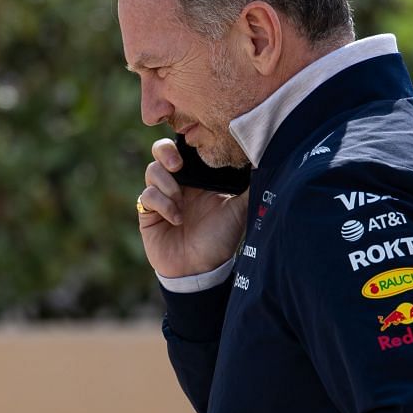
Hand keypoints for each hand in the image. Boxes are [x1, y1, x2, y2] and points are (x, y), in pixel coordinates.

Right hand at [137, 137, 248, 278]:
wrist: (200, 270)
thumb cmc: (220, 240)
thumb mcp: (239, 210)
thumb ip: (249, 187)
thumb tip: (265, 161)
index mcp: (197, 178)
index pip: (185, 148)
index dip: (185, 142)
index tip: (195, 146)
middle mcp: (178, 184)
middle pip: (160, 151)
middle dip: (165, 152)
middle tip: (178, 166)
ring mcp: (161, 197)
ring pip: (152, 171)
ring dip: (167, 184)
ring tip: (180, 202)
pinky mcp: (148, 213)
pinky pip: (147, 196)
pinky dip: (161, 204)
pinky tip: (176, 219)